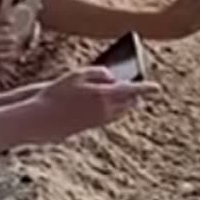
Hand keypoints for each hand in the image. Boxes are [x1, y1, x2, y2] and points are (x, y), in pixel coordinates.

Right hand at [30, 67, 160, 142]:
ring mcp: (99, 121)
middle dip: (134, 96)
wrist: (42, 120)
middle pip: (129, 103)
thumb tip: (111, 76)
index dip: (145, 88)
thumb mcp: (76, 75)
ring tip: (129, 97)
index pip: (131, 90)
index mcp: (104, 95)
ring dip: (125, 104)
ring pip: (120, 112)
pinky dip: (114, 110)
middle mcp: (106, 110)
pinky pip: (110, 118)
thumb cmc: (57, 93)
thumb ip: (98, 72)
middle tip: (140, 89)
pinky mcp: (92, 127)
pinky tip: (111, 106)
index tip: (157, 87)